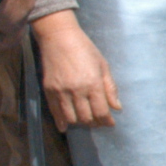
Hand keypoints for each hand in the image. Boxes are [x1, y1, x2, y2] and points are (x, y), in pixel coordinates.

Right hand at [32, 10, 117, 128]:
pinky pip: (54, 111)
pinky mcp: (48, 90)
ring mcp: (60, 91)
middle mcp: (76, 90)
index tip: (110, 123)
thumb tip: (117, 107)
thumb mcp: (103, 66)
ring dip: (79, 123)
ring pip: (71, 118)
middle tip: (99, 121)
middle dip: (95, 123)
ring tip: (86, 120)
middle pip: (86, 118)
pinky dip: (60, 122)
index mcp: (93, 84)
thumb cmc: (85, 49)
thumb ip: (110, 88)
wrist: (59, 38)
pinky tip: (65, 127)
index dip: (106, 121)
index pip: (101, 112)